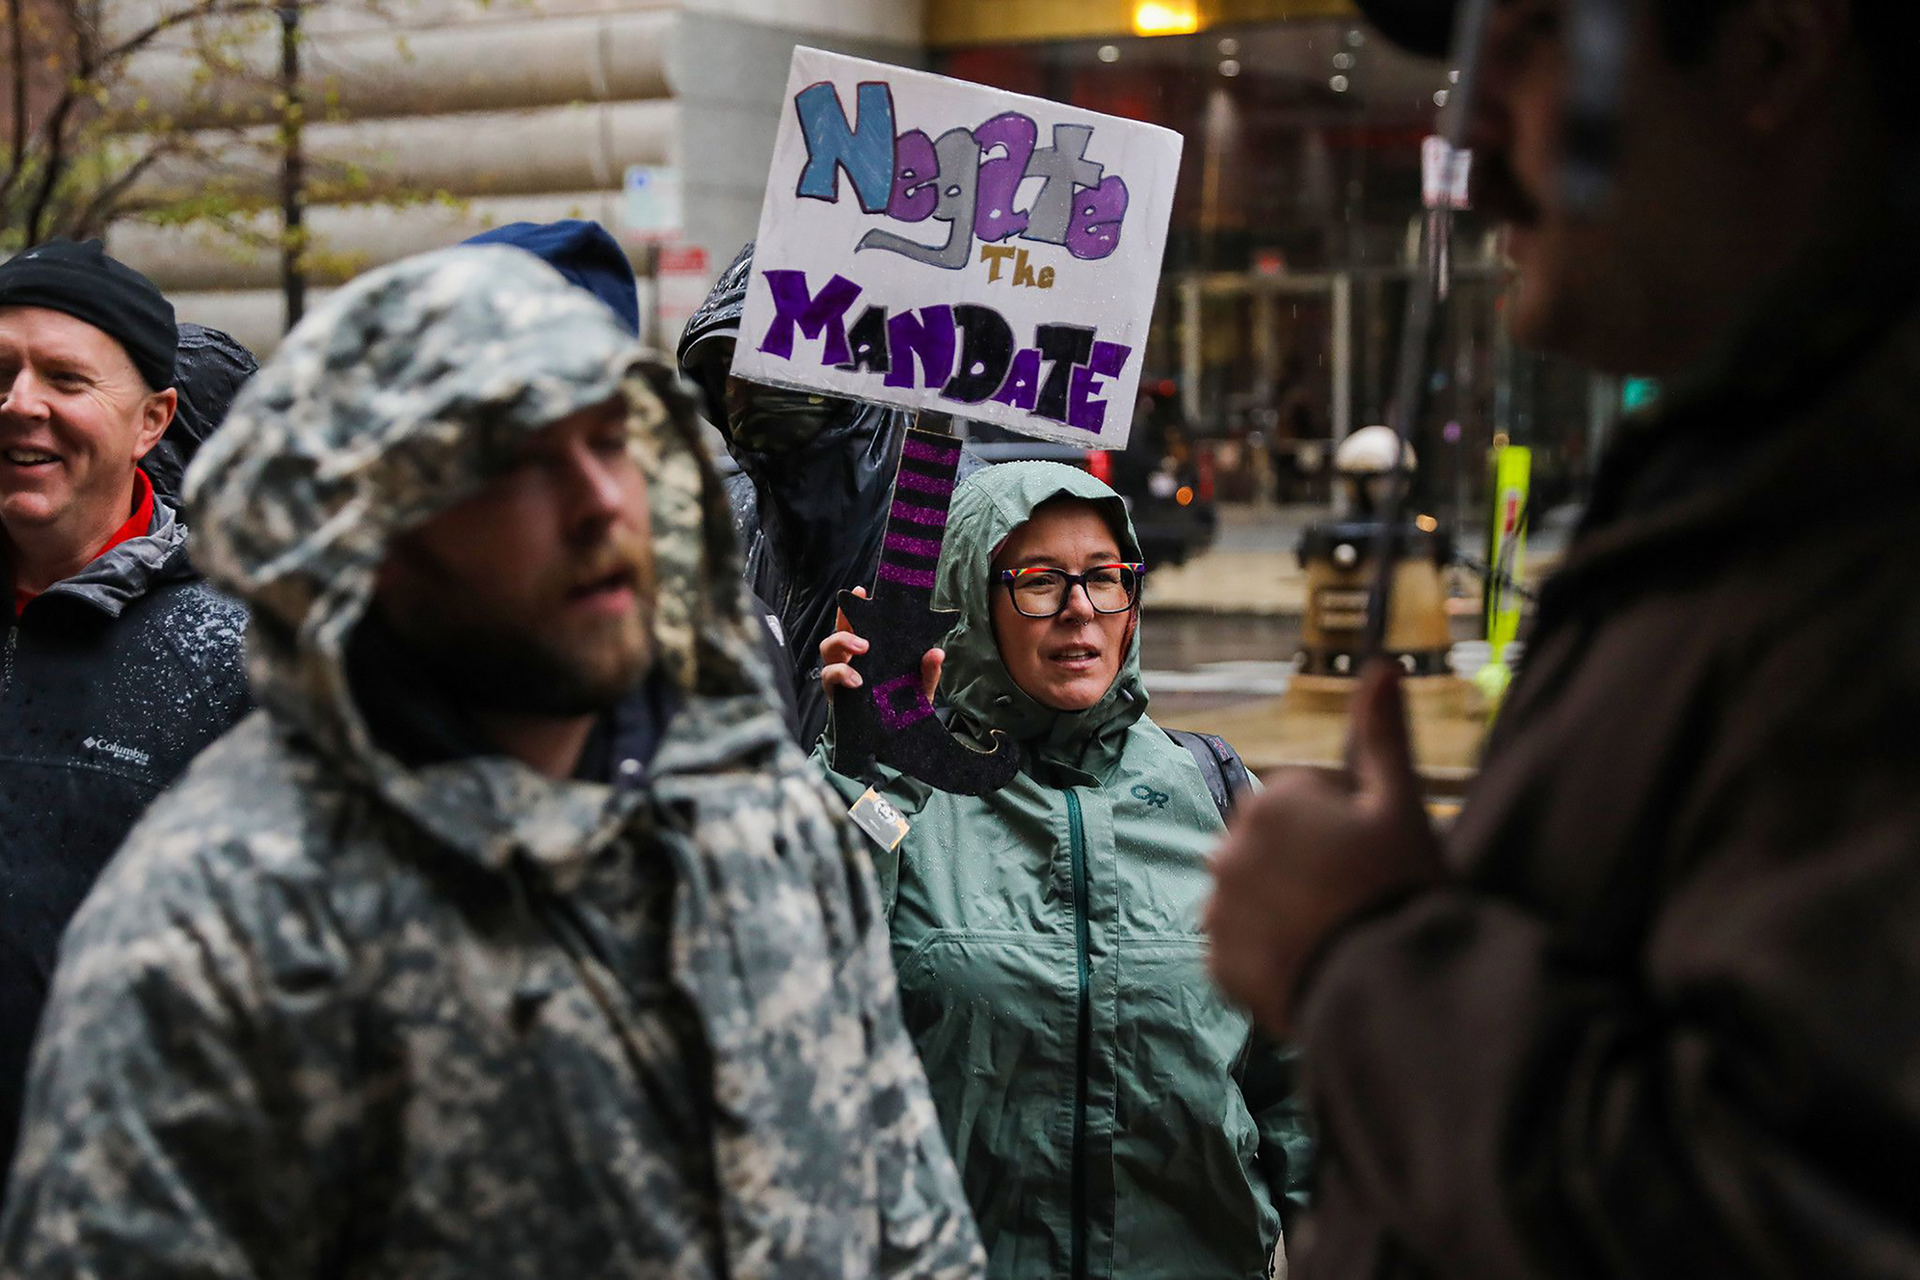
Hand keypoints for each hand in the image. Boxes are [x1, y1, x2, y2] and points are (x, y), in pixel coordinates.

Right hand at [819, 586, 944, 697]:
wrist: (896, 738)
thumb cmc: (904, 705)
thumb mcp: (920, 686)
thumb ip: (928, 671)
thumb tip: (937, 652)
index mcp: (870, 651)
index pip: (859, 623)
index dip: (855, 605)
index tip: (860, 590)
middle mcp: (851, 659)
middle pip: (837, 633)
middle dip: (844, 625)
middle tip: (866, 638)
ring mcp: (841, 675)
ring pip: (827, 651)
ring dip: (841, 645)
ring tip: (863, 653)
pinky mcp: (836, 694)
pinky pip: (828, 678)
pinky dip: (840, 676)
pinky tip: (856, 682)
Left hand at [1206, 661, 1446, 1034]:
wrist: (1385, 994)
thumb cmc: (1400, 891)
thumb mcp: (1402, 806)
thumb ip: (1383, 733)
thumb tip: (1384, 664)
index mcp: (1271, 801)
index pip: (1307, 797)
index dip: (1350, 822)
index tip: (1376, 852)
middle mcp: (1229, 848)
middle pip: (1274, 845)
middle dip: (1308, 860)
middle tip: (1358, 897)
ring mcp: (1218, 909)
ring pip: (1254, 894)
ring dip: (1283, 906)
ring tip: (1335, 934)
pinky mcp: (1216, 962)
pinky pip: (1241, 946)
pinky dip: (1267, 952)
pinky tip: (1310, 962)